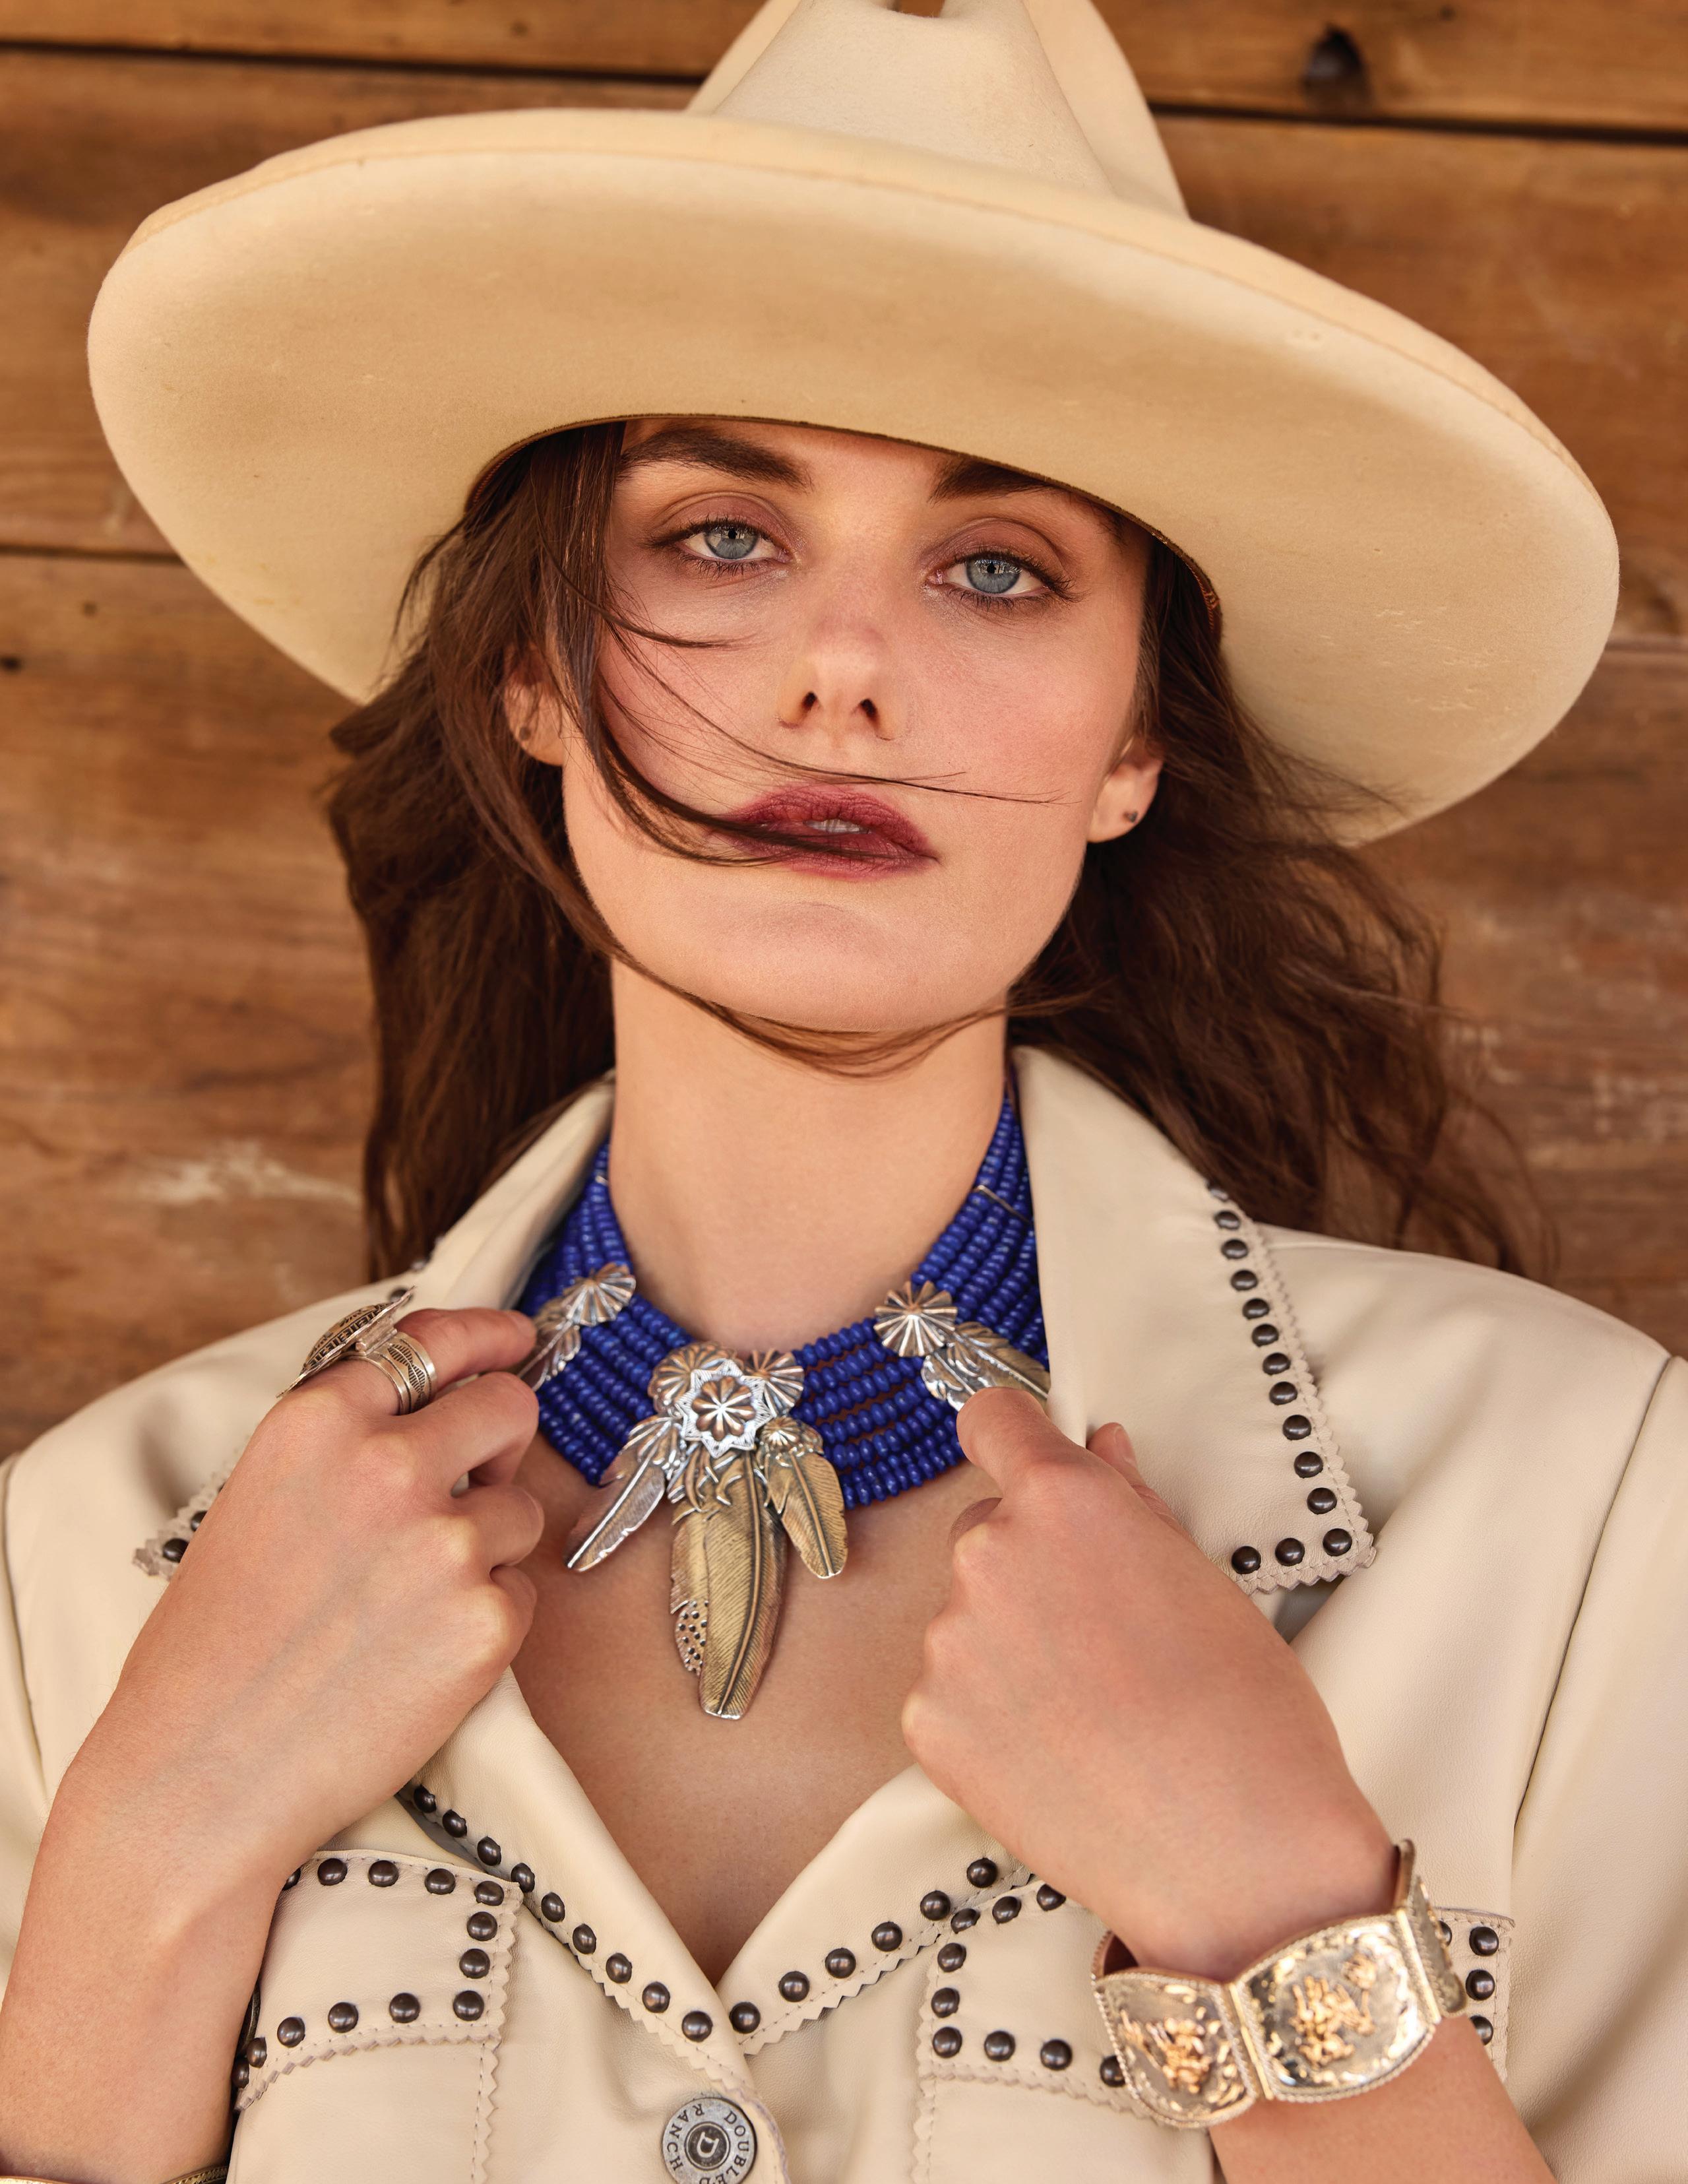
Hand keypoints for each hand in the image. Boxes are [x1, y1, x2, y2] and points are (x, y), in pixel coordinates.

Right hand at [59, 1306, 543, 1887]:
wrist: (197, 1776)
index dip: (486, 1338)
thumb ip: (345, 1443)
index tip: (515, 1341)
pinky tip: (417, 1658)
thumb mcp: (259, 1498)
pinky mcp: (488, 1620)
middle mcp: (390, 1464)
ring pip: (521, 1509)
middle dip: (502, 1440)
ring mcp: (447, 1541)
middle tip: (474, 1483)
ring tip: (405, 1605)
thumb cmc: (214, 1646)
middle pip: (509, 1406)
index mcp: (320, 1420)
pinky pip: (522, 1593)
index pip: (433, 1341)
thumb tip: (434, 1403)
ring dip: (488, 1546)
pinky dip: (488, 1620)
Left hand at [900, 1387, 1395, 1980]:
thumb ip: (1129, 1502)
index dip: (1014, 1441)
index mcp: (1061, 1500)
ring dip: (1011, 1643)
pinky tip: (1058, 1756)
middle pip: (983, 1528)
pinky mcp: (927, 1723)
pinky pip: (950, 1692)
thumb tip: (1096, 1444)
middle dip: (1029, 1561)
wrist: (1238, 1861)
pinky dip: (990, 1715)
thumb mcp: (1205, 1579)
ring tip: (1091, 1711)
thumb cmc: (1249, 1714)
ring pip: (968, 1616)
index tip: (1031, 1468)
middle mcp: (987, 1555)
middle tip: (1101, 1634)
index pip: (992, 1420)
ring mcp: (947, 1643)